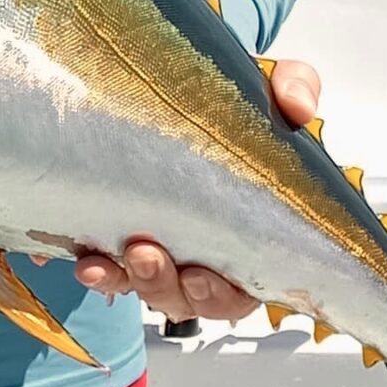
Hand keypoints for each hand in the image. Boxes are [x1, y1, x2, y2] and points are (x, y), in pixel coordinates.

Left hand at [63, 58, 323, 321]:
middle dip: (166, 287)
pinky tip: (86, 261)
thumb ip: (294, 89)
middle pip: (189, 300)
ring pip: (146, 289)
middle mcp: (203, 254)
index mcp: (247, 235)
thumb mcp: (270, 88)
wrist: (181, 86)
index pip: (240, 289)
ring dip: (128, 280)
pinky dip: (97, 271)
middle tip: (146, 255)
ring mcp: (159, 248)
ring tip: (115, 254)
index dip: (220, 294)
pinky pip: (107, 270)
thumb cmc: (234, 104)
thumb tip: (300, 108)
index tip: (200, 276)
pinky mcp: (118, 236)